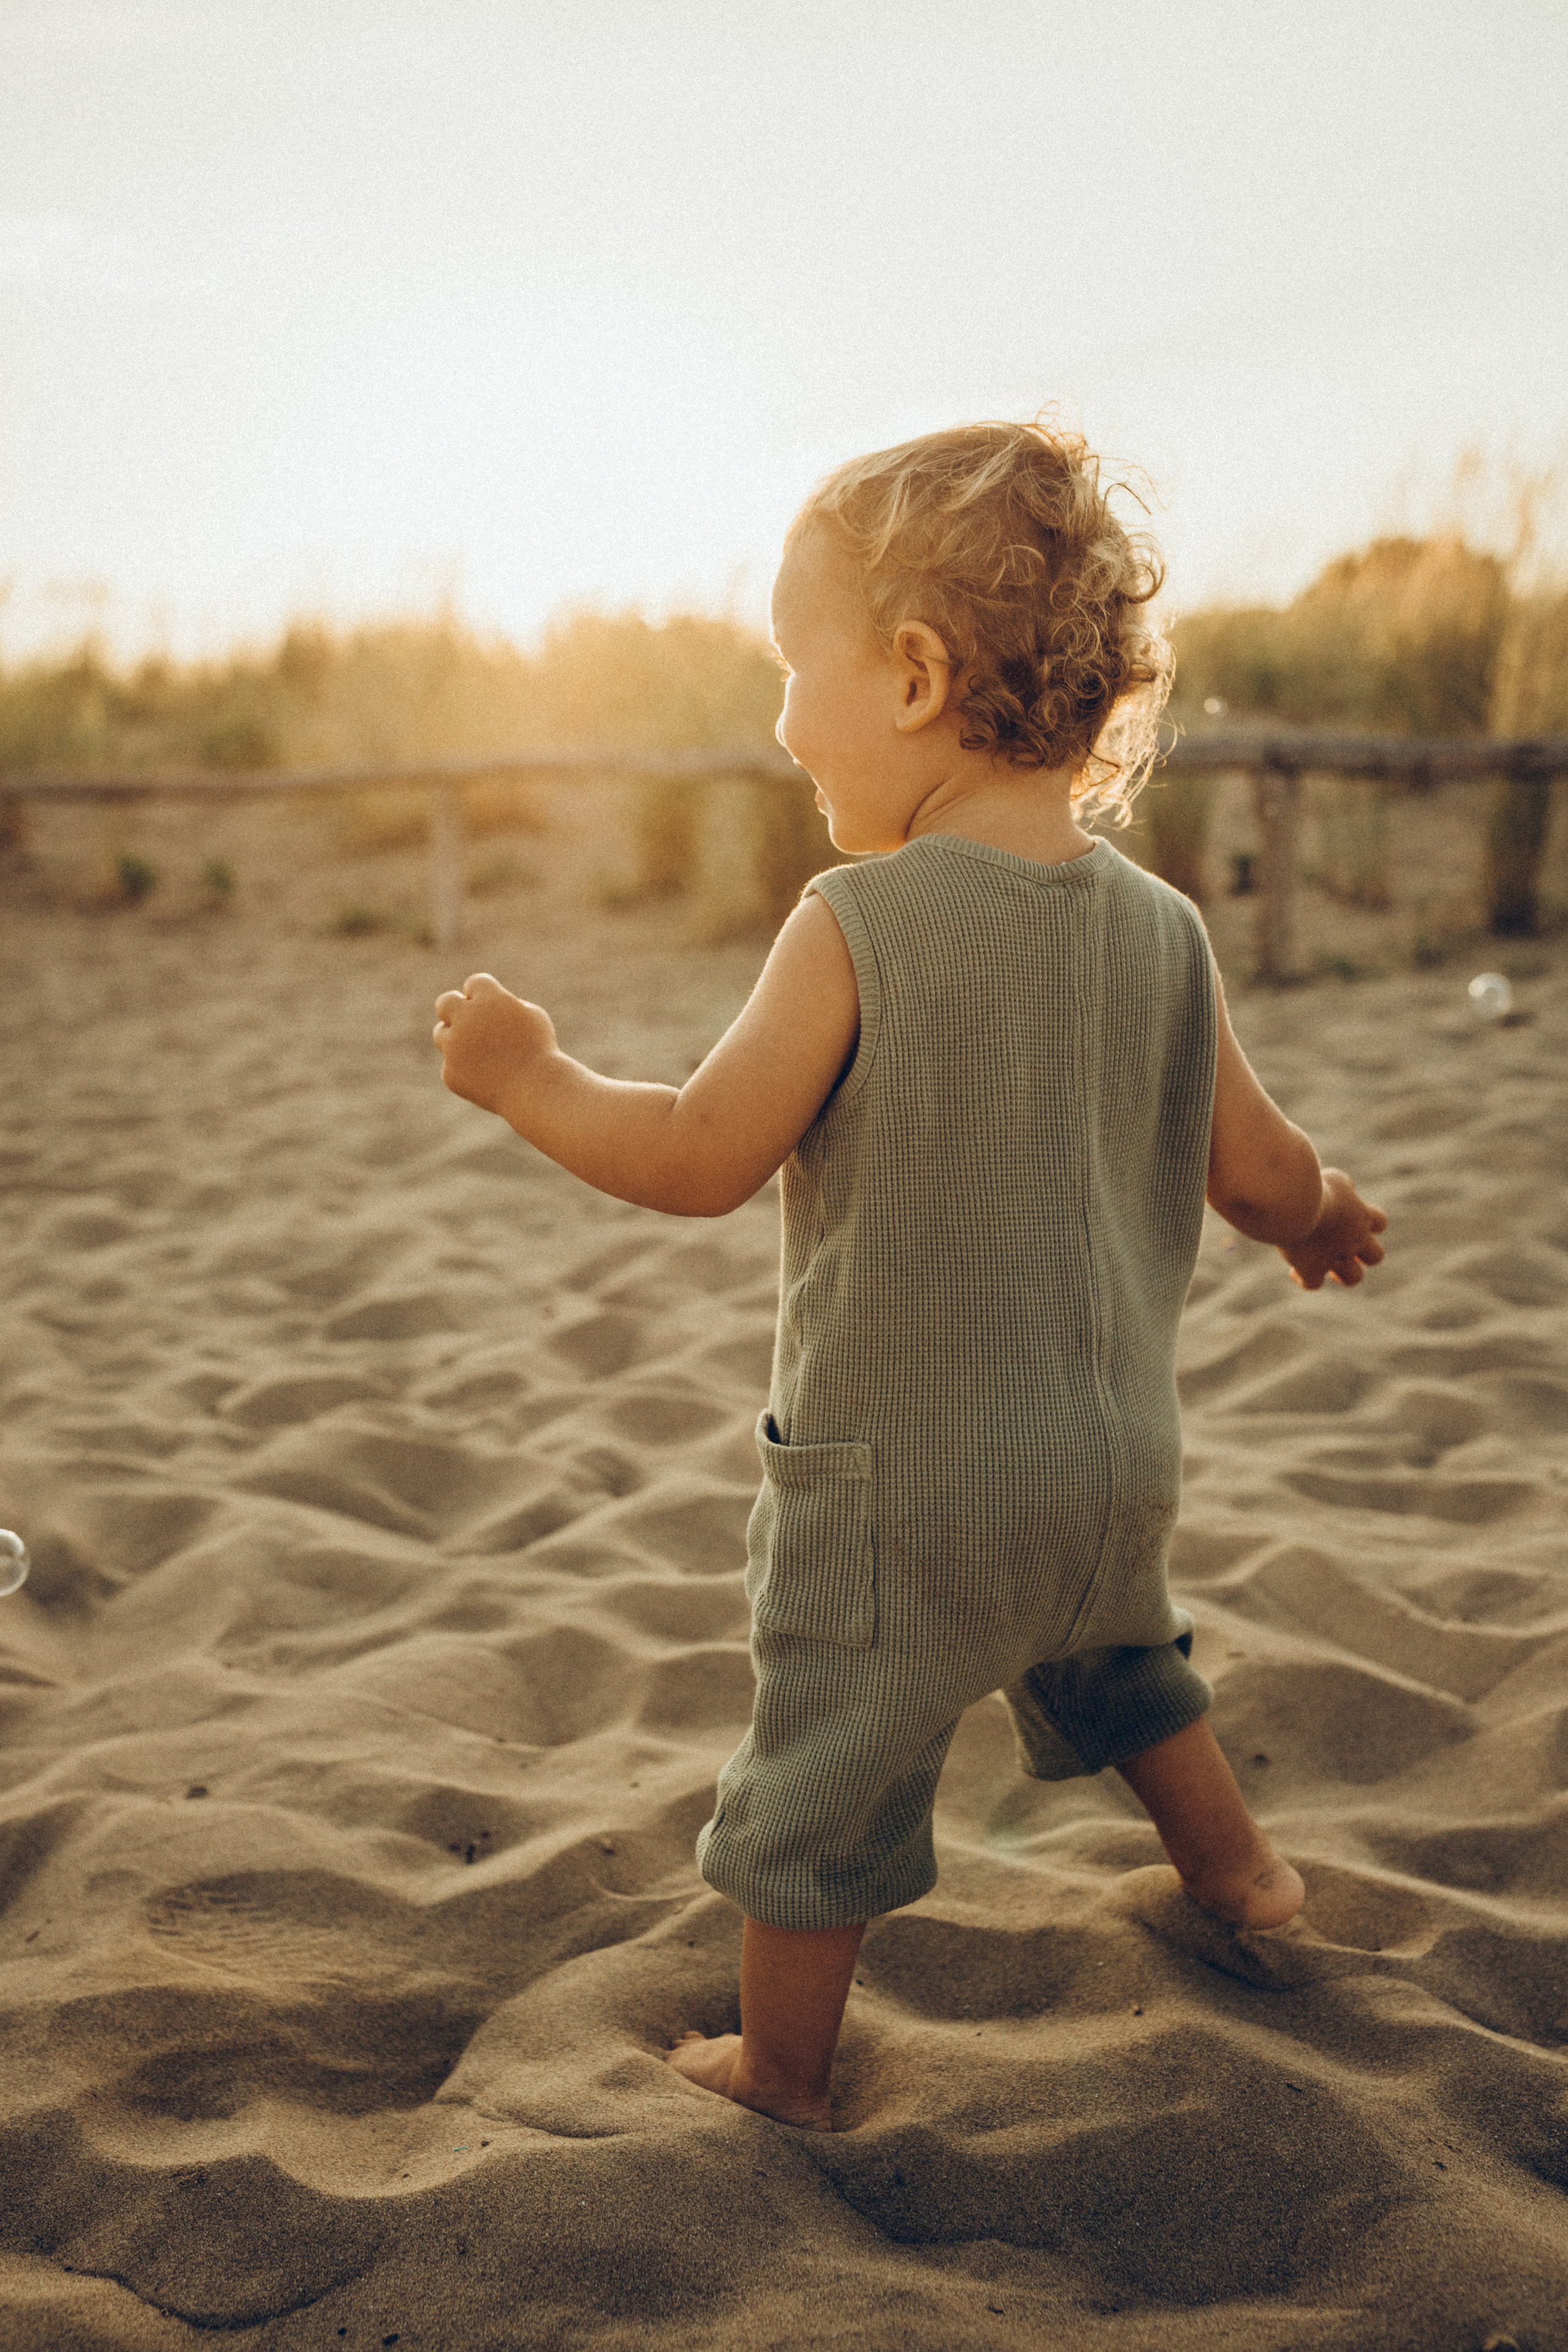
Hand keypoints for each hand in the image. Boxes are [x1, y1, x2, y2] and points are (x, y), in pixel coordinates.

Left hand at [433, 972, 556, 1121]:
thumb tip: (484, 1002)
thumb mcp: (532, 1017)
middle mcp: (466, 1018)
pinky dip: (467, 1070)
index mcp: (489, 999)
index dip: (482, 994)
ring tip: (482, 1053)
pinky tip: (488, 1078)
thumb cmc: (539, 1051)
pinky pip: (452, 1065)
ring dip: (455, 1038)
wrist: (535, 1090)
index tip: (490, 1005)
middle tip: (465, 1019)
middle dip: (453, 1008)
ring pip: (441, 1034)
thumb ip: (504, 1004)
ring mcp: (453, 1047)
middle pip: (445, 1002)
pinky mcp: (449, 1072)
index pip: (474, 983)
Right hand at [1280, 1167, 1386, 1290]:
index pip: (1379, 1222)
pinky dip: (1305, 1279)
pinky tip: (1294, 1270)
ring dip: (1342, 1274)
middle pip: (1375, 1256)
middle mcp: (1353, 1240)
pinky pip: (1313, 1284)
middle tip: (1341, 1247)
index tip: (1346, 1217)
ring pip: (1353, 1278)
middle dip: (1363, 1254)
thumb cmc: (1311, 1184)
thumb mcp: (1333, 1178)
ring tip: (1323, 1264)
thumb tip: (1349, 1189)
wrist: (1293, 1203)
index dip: (1368, 1222)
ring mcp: (1334, 1258)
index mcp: (1361, 1216)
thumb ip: (1344, 1185)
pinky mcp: (1311, 1268)